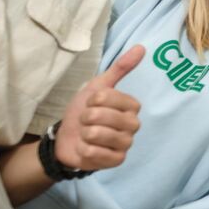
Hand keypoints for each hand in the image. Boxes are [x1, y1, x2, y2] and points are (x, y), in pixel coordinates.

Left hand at [54, 46, 144, 171]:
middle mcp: (134, 124)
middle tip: (87, 122)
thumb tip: (141, 47)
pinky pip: (95, 152)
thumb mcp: (97, 87)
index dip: (91, 100)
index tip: (91, 104)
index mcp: (132, 106)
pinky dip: (84, 150)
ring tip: (87, 135)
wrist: (68, 138)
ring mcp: (126, 144)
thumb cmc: (84, 111)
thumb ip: (120, 68)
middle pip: (100, 116)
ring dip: (83, 134)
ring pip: (96, 134)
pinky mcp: (117, 161)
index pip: (106, 97)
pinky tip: (87, 149)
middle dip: (85, 118)